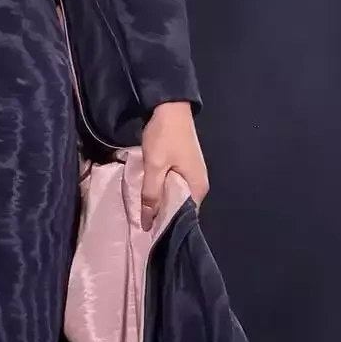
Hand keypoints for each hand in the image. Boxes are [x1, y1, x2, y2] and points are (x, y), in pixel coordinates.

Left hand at [139, 101, 209, 231]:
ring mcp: (192, 175)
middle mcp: (199, 185)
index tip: (149, 235)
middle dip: (162, 217)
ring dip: (160, 204)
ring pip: (175, 197)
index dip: (167, 227)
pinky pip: (173, 186)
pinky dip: (161, 192)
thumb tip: (147, 224)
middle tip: (141, 227)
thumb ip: (151, 195)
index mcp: (198, 188)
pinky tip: (148, 196)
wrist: (170, 106)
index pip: (184, 218)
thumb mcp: (154, 166)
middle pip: (180, 209)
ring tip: (141, 215)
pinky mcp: (184, 167)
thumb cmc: (165, 136)